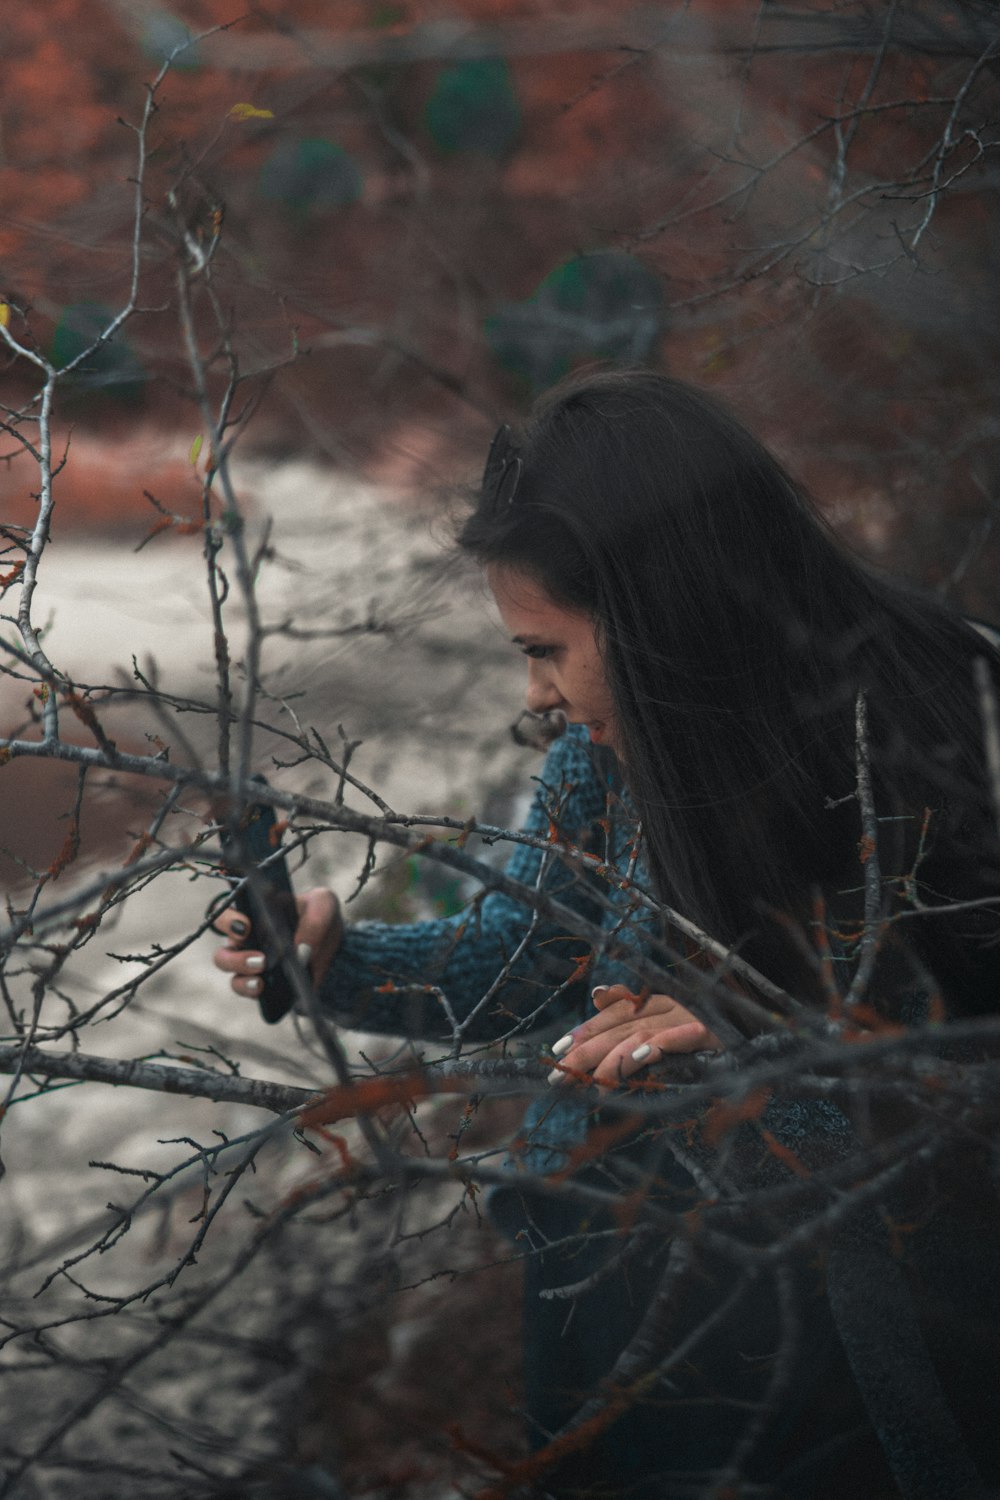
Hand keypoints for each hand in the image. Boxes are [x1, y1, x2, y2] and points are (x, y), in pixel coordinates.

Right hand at [213, 886, 342, 1001]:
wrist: (335, 949)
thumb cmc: (320, 918)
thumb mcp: (324, 906)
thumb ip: (314, 919)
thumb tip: (301, 948)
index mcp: (254, 914)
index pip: (226, 913)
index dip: (228, 920)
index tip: (246, 926)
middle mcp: (246, 939)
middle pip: (223, 949)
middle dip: (234, 956)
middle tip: (260, 958)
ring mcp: (251, 963)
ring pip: (229, 970)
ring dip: (240, 973)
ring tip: (261, 975)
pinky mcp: (260, 983)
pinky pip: (244, 988)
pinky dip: (250, 989)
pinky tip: (263, 988)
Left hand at [547, 983, 721, 1087]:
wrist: (759, 1040)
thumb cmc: (714, 1037)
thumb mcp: (670, 1026)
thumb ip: (634, 1010)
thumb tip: (597, 993)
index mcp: (658, 1003)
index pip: (613, 1013)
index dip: (585, 1029)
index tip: (556, 1049)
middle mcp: (670, 1005)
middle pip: (619, 1026)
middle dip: (585, 1051)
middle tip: (559, 1074)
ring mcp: (688, 1017)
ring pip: (640, 1034)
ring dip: (613, 1059)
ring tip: (593, 1081)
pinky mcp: (709, 1033)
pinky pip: (677, 1039)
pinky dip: (656, 1047)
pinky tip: (636, 1060)